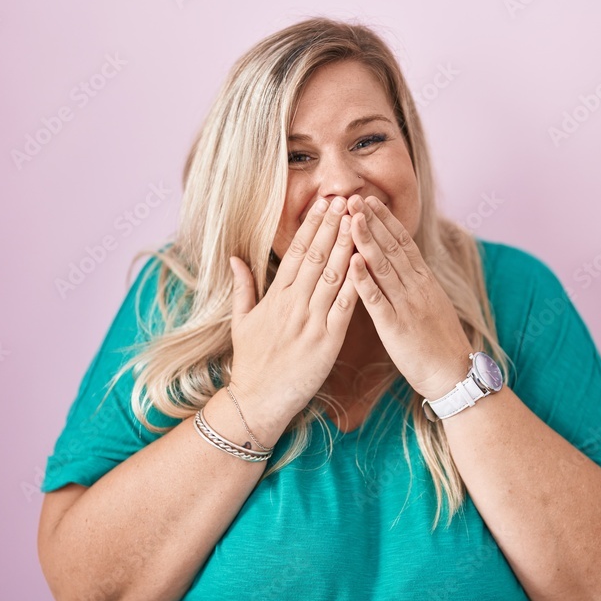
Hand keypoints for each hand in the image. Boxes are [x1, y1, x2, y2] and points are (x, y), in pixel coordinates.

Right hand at [228, 196, 357, 434]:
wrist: (258, 401)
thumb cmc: (251, 361)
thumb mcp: (241, 321)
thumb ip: (242, 287)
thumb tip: (235, 258)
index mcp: (274, 297)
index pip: (295, 253)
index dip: (311, 226)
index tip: (323, 204)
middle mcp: (293, 305)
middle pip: (315, 258)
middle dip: (332, 227)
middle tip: (345, 200)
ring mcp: (310, 323)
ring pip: (332, 277)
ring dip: (346, 247)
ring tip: (358, 221)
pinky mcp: (327, 342)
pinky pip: (344, 308)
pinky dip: (356, 284)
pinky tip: (366, 264)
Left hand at [345, 195, 472, 399]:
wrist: (454, 374)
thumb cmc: (439, 343)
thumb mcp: (431, 304)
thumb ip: (415, 284)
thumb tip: (400, 264)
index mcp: (424, 281)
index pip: (403, 242)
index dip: (386, 220)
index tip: (370, 200)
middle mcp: (417, 287)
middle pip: (392, 247)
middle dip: (372, 220)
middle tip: (354, 197)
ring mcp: (407, 305)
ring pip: (384, 267)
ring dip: (366, 240)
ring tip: (351, 218)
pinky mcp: (396, 326)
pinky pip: (378, 300)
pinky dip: (365, 280)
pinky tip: (352, 263)